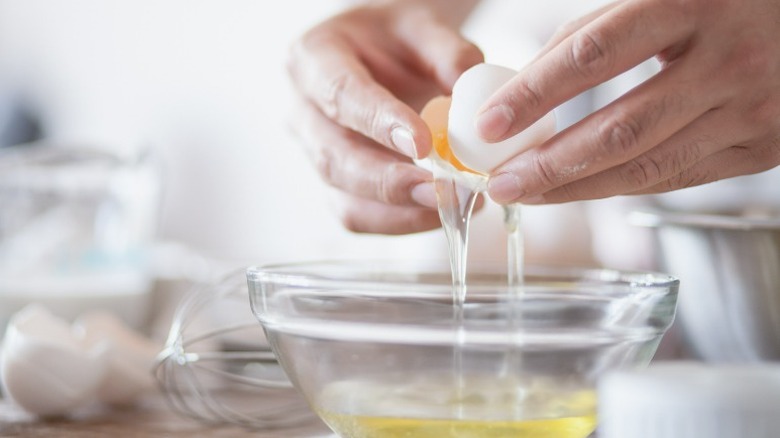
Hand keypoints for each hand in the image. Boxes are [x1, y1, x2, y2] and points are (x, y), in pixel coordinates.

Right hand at [287, 0, 482, 232]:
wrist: (388, 55)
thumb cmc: (398, 39)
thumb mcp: (424, 24)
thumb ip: (448, 52)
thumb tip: (468, 91)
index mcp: (314, 59)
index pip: (340, 94)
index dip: (378, 123)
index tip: (423, 144)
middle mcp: (304, 111)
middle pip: (334, 158)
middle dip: (388, 182)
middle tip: (438, 191)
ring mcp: (317, 153)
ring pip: (343, 197)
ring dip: (397, 210)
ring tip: (449, 205)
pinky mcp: (337, 185)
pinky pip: (359, 215)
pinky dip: (400, 222)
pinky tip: (438, 212)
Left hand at [476, 0, 779, 203]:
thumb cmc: (723, 0)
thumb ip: (597, 31)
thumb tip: (525, 86)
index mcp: (691, 3)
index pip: (592, 54)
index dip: (535, 93)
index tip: (489, 123)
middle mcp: (727, 59)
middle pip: (619, 128)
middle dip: (548, 164)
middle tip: (498, 182)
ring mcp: (752, 109)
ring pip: (646, 167)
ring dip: (576, 189)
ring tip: (526, 193)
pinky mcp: (763, 149)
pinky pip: (677, 178)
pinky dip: (621, 187)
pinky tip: (580, 189)